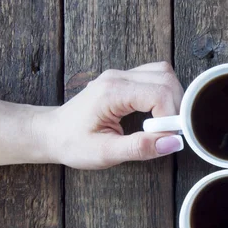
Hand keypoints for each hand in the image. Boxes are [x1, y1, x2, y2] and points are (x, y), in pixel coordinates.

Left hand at [38, 62, 183, 168]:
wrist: (51, 133)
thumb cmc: (72, 143)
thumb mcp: (104, 153)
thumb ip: (139, 148)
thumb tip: (172, 143)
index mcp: (112, 92)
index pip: (159, 93)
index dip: (171, 117)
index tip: (165, 138)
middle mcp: (118, 77)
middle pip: (166, 79)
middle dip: (176, 107)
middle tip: (168, 132)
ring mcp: (121, 75)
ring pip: (164, 73)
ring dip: (173, 98)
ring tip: (163, 123)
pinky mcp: (125, 79)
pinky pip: (156, 76)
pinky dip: (164, 94)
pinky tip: (157, 113)